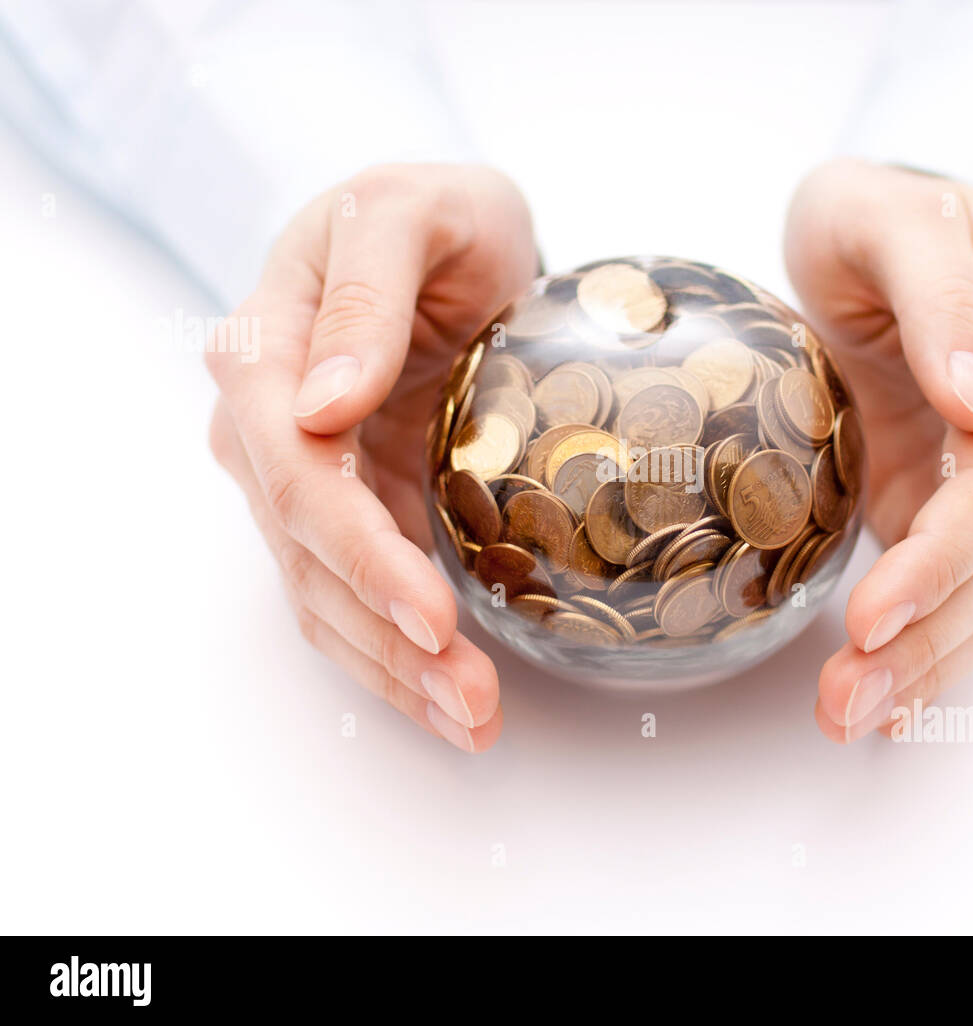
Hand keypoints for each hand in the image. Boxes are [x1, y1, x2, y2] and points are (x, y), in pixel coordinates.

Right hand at [206, 164, 536, 751]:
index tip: (429, 612)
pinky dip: (396, 654)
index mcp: (265, 351)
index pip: (295, 475)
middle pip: (310, 556)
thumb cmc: (435, 215)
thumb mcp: (410, 212)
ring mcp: (303, 475)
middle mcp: (267, 426)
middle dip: (388, 639)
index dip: (358, 554)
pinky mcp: (349, 505)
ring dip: (394, 670)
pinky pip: (355, 594)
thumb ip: (363, 290)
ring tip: (472, 719)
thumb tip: (322, 401)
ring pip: (327, 596)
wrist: (451, 239)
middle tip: (471, 698)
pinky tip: (448, 700)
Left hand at [784, 160, 972, 742]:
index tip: (873, 614)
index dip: (944, 555)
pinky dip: (933, 649)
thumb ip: (940, 291)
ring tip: (848, 715)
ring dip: (926, 664)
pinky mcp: (962, 499)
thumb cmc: (874, 217)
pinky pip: (966, 587)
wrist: (876, 239)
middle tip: (845, 699)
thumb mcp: (888, 217)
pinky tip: (887, 703)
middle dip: (927, 638)